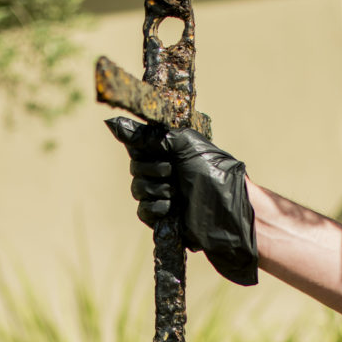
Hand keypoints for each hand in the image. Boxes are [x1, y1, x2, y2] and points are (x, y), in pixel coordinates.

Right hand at [107, 117, 257, 285]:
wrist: (228, 212)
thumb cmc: (214, 174)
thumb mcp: (185, 144)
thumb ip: (151, 135)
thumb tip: (114, 123)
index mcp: (169, 150)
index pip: (138, 143)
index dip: (142, 146)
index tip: (156, 149)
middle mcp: (164, 170)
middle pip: (135, 167)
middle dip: (154, 170)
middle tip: (175, 173)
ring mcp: (162, 195)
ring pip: (138, 190)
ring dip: (158, 190)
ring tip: (179, 193)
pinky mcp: (162, 218)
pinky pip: (143, 211)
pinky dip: (157, 209)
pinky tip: (173, 209)